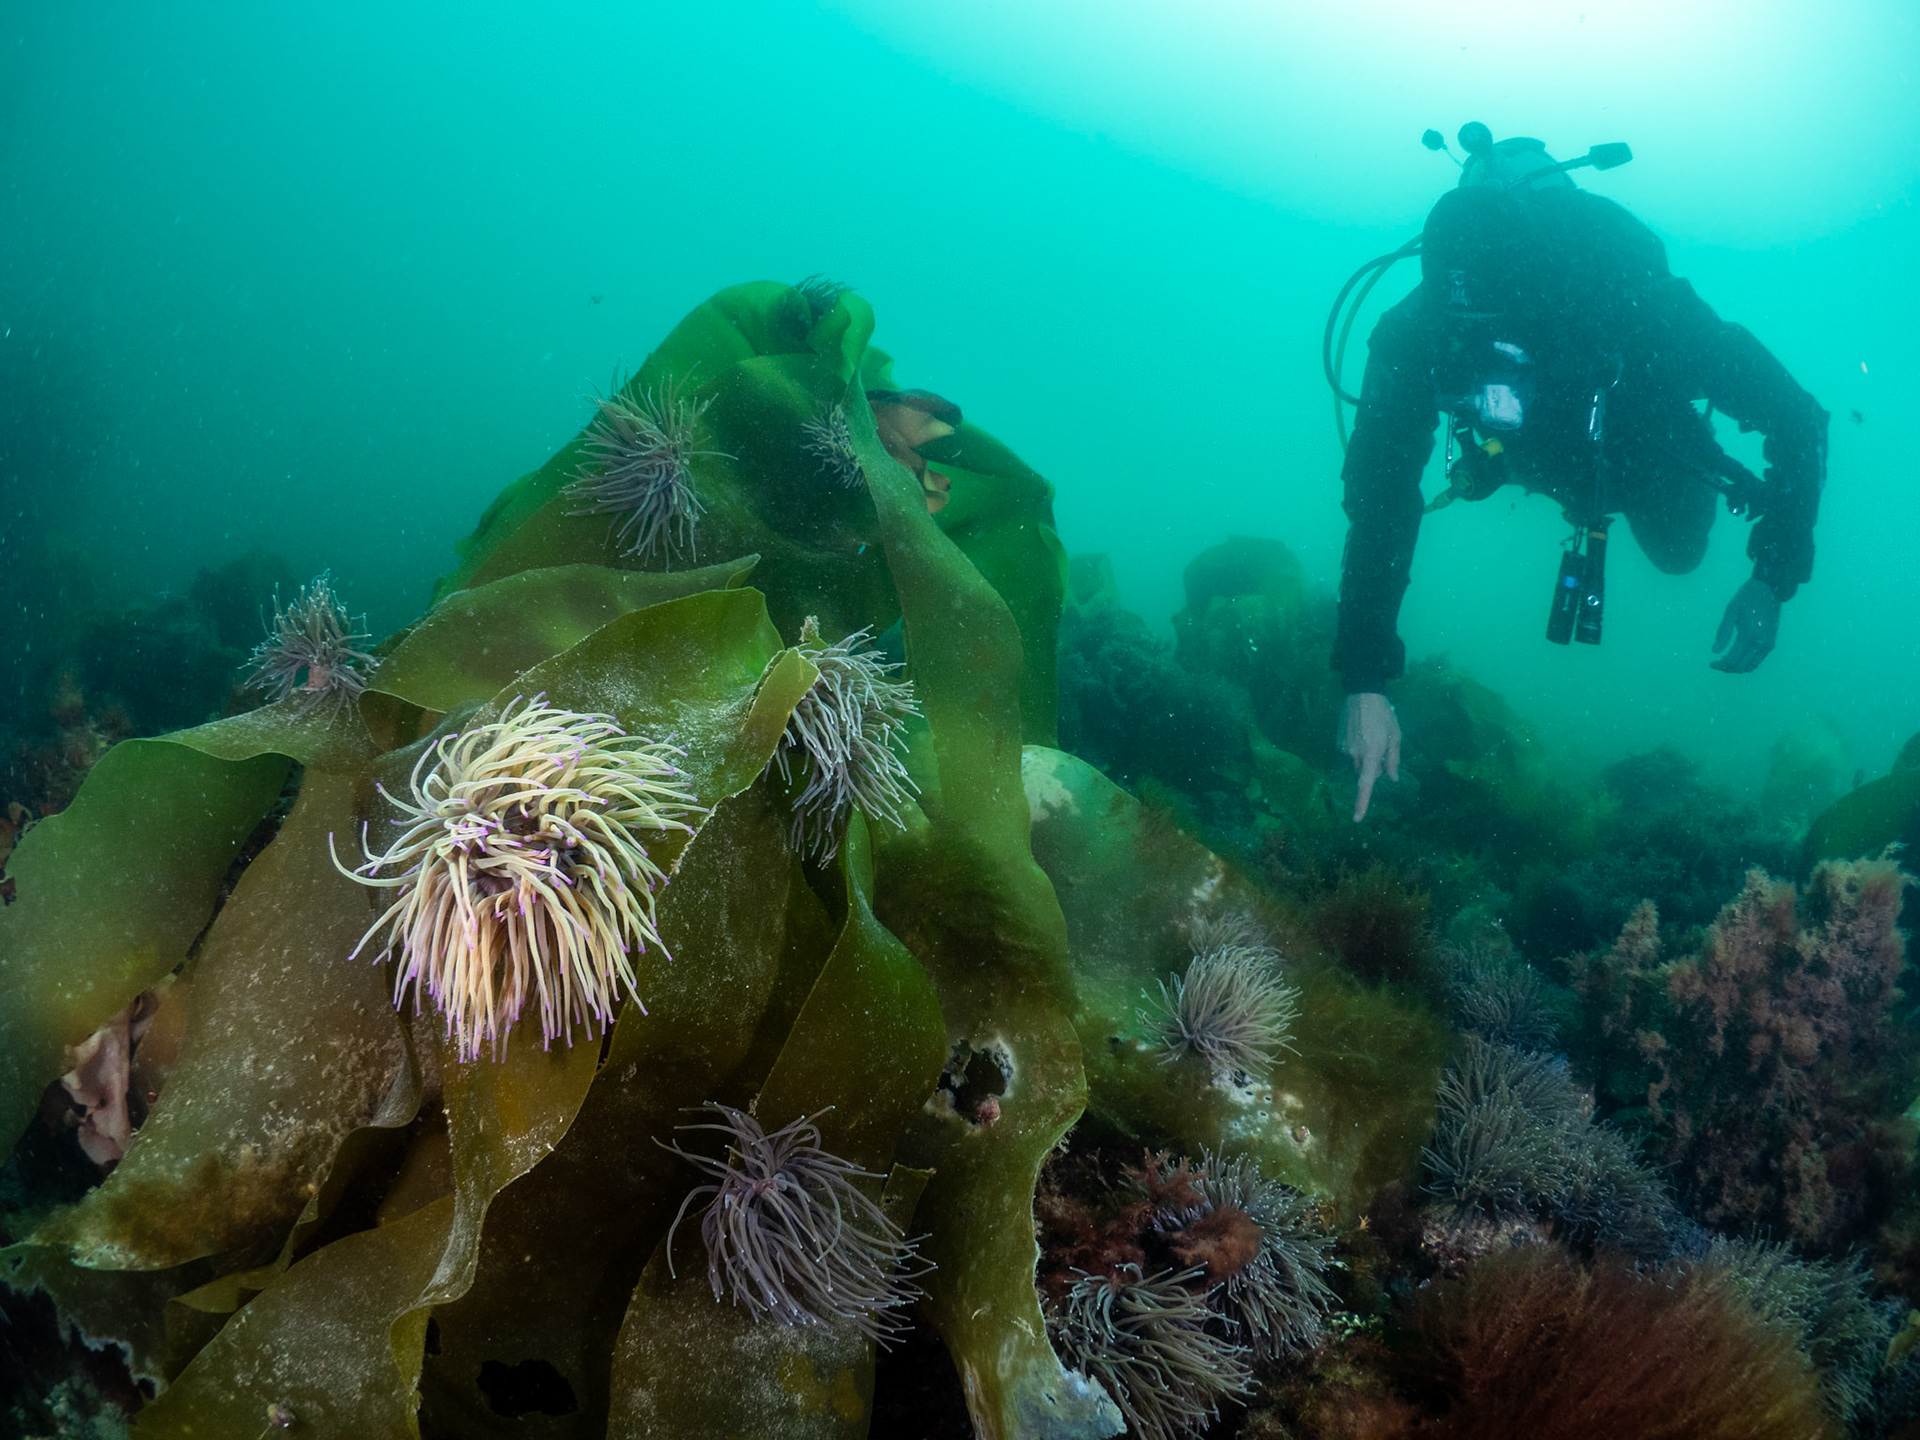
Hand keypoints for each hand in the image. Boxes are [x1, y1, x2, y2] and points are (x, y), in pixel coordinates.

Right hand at [1338, 692, 1400, 821]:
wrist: (1361, 694)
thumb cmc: (1383, 715)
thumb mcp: (1395, 736)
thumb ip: (1394, 760)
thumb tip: (1392, 778)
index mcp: (1372, 754)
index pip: (1366, 784)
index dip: (1362, 803)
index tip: (1357, 819)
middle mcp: (1355, 755)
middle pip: (1363, 774)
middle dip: (1373, 770)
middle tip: (1382, 751)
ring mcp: (1344, 749)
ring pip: (1356, 765)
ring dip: (1364, 759)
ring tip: (1370, 738)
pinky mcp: (1338, 743)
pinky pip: (1349, 755)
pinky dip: (1356, 751)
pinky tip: (1361, 735)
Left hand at [1711, 578, 1780, 672]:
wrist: (1770, 589)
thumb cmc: (1747, 598)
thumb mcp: (1730, 612)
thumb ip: (1723, 633)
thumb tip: (1715, 651)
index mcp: (1749, 636)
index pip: (1732, 660)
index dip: (1720, 665)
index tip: (1711, 663)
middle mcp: (1761, 644)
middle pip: (1741, 666)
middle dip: (1727, 668)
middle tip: (1716, 663)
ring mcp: (1768, 644)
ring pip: (1751, 666)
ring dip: (1738, 667)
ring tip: (1725, 661)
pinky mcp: (1771, 642)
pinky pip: (1758, 660)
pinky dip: (1747, 662)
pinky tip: (1737, 656)